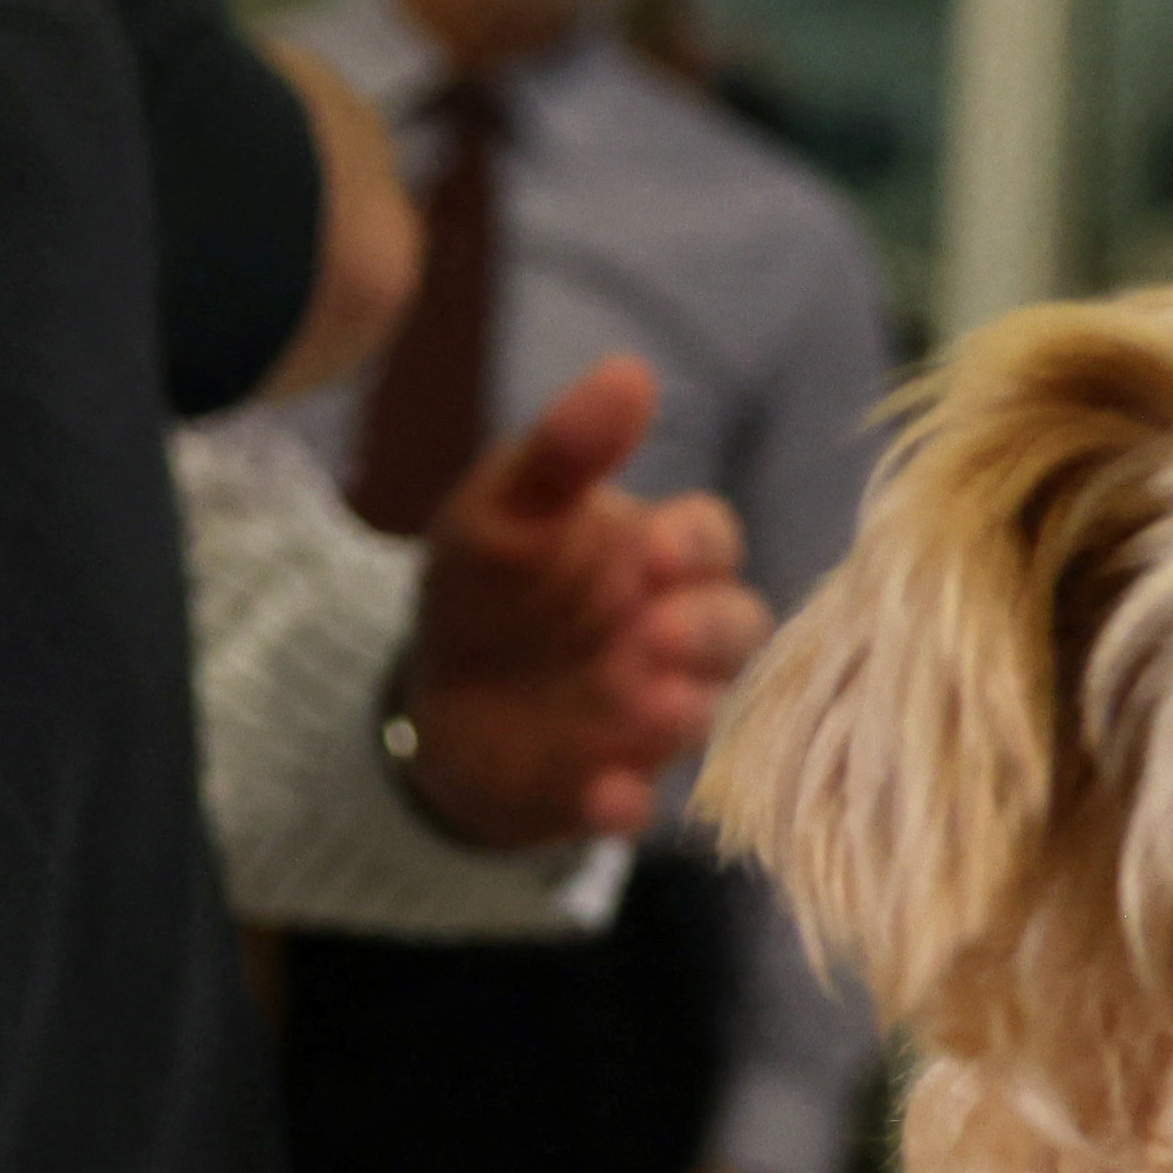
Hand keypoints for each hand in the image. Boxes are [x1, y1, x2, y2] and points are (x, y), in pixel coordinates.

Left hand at [393, 355, 760, 851]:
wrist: (439, 695)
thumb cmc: (490, 586)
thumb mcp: (501, 511)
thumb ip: (563, 452)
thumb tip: (628, 370)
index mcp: (659, 556)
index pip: (710, 538)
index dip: (692, 546)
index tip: (652, 552)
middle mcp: (676, 634)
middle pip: (733, 627)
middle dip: (702, 632)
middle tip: (651, 636)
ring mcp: (652, 711)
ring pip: (698, 714)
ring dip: (676, 712)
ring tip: (641, 703)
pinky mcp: (610, 781)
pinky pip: (637, 802)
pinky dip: (625, 803)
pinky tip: (606, 800)